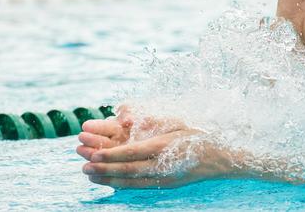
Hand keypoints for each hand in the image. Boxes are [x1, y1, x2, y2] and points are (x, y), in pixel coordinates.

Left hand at [76, 107, 232, 187]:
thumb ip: (153, 121)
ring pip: (132, 181)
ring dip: (108, 179)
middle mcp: (164, 165)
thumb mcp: (178, 122)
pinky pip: (140, 186)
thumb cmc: (198, 134)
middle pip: (129, 169)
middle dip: (105, 168)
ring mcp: (165, 177)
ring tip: (88, 175)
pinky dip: (122, 184)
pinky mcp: (165, 184)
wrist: (220, 157)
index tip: (95, 154)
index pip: (134, 152)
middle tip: (84, 166)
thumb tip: (126, 117)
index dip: (113, 155)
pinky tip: (108, 182)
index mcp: (166, 145)